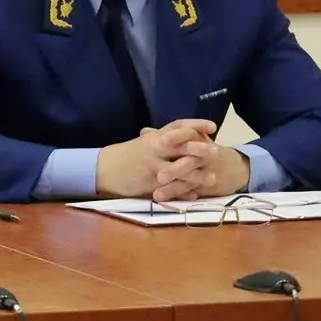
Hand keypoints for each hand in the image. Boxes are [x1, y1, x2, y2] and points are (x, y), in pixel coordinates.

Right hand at [94, 120, 218, 199]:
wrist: (103, 168)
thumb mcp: (143, 143)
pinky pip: (171, 187)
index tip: (213, 126)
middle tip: (217, 151)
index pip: (178, 126)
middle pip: (182, 145)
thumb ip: (160, 138)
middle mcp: (155, 148)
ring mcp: (153, 165)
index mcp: (154, 137)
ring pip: (180, 168)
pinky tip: (195, 195)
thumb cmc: (125, 155)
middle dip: (201, 148)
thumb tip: (177, 133)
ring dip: (197, 174)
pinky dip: (183, 191)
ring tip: (213, 178)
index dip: (196, 125)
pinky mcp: (150, 182)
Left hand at [151, 139, 251, 201]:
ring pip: (190, 179)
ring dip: (174, 187)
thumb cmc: (205, 151)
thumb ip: (166, 137)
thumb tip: (144, 131)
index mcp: (196, 139)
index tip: (159, 139)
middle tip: (158, 176)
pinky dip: (183, 196)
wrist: (236, 167)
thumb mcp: (190, 140)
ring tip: (157, 195)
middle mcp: (203, 154)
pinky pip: (195, 191)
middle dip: (174, 169)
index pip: (186, 134)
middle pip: (189, 160)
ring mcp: (207, 171)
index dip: (175, 137)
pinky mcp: (208, 185)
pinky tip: (170, 202)